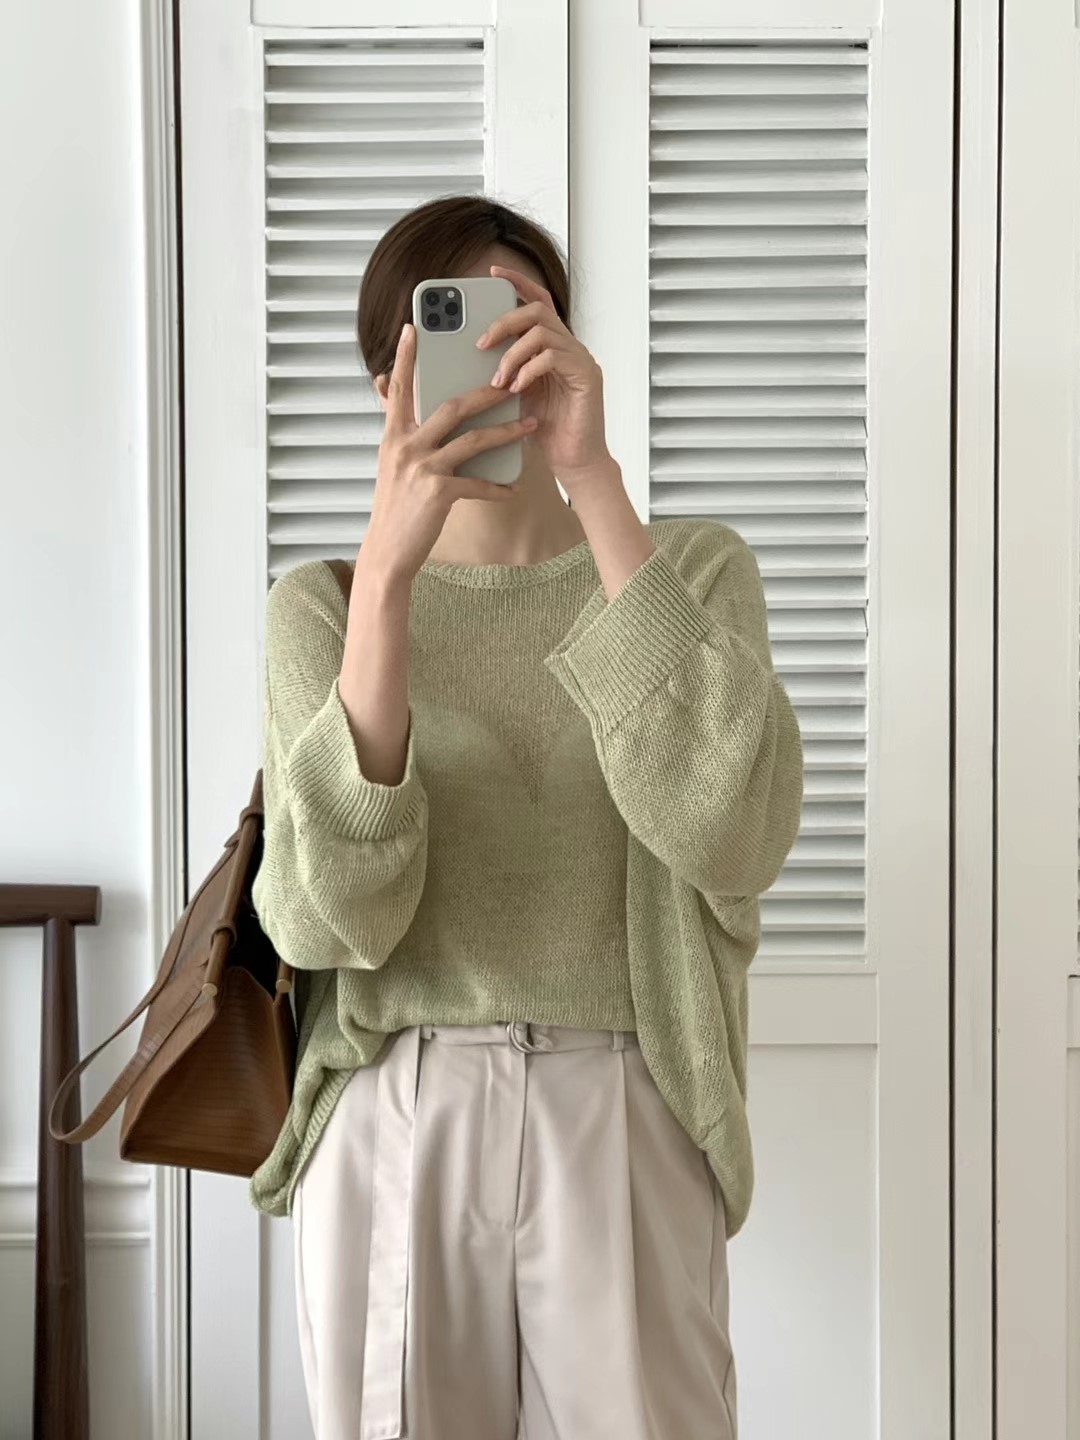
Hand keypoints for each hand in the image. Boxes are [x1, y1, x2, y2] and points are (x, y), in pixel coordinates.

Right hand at [363, 322, 538, 583]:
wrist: (387, 552)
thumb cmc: (394, 508)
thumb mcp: (389, 465)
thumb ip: (395, 429)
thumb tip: (386, 391)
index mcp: (393, 436)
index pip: (400, 388)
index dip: (406, 358)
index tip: (414, 328)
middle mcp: (405, 446)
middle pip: (451, 407)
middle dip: (484, 392)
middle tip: (511, 379)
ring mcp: (421, 469)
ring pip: (472, 440)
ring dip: (505, 432)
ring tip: (529, 425)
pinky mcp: (438, 494)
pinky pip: (478, 484)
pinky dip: (498, 485)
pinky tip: (514, 487)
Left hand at [478, 263, 613, 492]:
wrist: (574, 462)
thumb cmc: (543, 432)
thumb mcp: (512, 396)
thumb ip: (498, 372)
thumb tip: (462, 359)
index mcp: (551, 346)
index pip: (536, 301)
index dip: (517, 282)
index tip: (491, 274)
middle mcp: (569, 346)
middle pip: (537, 309)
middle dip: (503, 321)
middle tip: (480, 343)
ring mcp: (580, 359)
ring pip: (542, 331)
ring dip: (512, 353)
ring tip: (498, 380)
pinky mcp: (587, 375)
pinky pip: (553, 356)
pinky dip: (529, 370)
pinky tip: (516, 389)